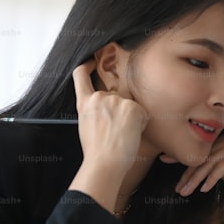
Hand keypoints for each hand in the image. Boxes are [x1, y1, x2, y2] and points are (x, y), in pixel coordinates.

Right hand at [72, 60, 147, 174]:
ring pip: (130, 106)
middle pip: (115, 98)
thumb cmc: (97, 152)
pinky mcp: (132, 107)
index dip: (86, 66)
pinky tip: (131, 134)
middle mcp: (99, 97)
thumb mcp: (87, 126)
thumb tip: (108, 112)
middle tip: (116, 132)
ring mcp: (116, 100)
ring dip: (131, 119)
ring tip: (122, 135)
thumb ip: (95, 111)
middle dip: (120, 112)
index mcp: (84, 103)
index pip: (80, 76)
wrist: (105, 162)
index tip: (90, 61)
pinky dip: (141, 124)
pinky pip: (142, 113)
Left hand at [169, 131, 223, 210]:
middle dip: (188, 172)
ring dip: (196, 178)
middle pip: (205, 154)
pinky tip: (204, 189)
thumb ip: (213, 165)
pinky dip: (211, 178)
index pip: (203, 147)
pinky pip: (223, 166)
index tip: (164, 160)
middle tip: (177, 187)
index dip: (183, 154)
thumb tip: (191, 168)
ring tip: (185, 191)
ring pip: (212, 161)